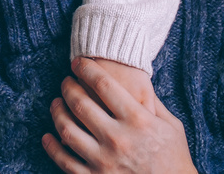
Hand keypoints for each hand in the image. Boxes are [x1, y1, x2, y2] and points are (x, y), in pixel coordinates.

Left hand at [42, 57, 195, 172]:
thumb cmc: (175, 158)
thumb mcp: (171, 125)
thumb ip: (152, 102)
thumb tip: (135, 79)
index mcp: (138, 120)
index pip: (103, 84)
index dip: (86, 68)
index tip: (78, 63)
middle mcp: (118, 138)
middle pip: (80, 103)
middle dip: (68, 87)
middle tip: (66, 82)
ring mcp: (105, 161)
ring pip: (67, 130)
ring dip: (57, 112)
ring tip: (56, 104)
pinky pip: (66, 161)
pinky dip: (53, 147)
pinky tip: (49, 137)